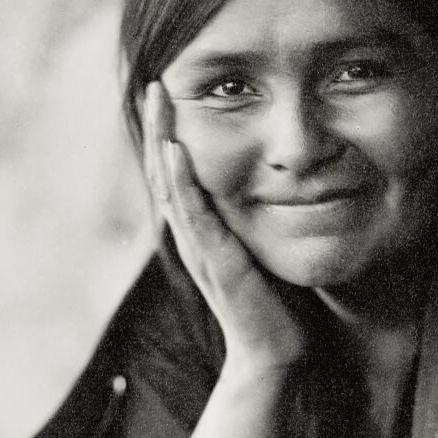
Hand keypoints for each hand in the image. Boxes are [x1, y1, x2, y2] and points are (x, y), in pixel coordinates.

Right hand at [143, 82, 306, 376]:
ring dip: (162, 139)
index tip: (169, 91)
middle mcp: (195, 235)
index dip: (171, 132)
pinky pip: (195, 216)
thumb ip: (261, 218)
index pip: (181, 172)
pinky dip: (183, 182)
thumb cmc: (276, 305)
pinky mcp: (217, 263)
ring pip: (172, 185)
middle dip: (159, 125)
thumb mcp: (265, 247)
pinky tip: (176, 151)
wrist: (276, 357)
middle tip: (153, 81)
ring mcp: (201, 249)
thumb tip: (284, 183)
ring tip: (157, 99)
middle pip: (166, 170)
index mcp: (205, 230)